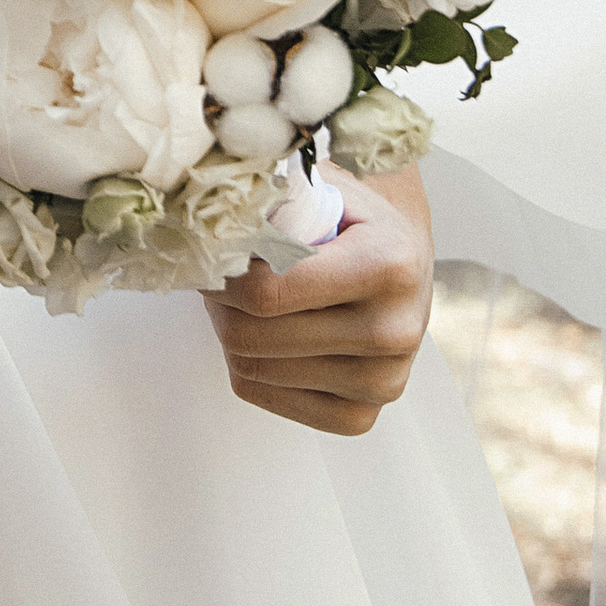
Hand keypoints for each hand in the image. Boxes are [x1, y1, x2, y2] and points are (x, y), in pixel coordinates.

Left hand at [200, 166, 434, 436]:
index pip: (266, 291)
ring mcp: (381, 382)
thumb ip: (269, 205)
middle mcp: (393, 332)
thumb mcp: (318, 190)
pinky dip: (246, 362)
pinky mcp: (360, 416)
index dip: (221, 273)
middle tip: (218, 272)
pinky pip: (262, 394)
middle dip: (218, 300)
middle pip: (252, 336)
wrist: (401, 262)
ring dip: (229, 328)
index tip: (210, 251)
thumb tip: (204, 232)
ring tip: (245, 295)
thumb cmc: (350, 220)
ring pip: (250, 368)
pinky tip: (265, 330)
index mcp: (387, 266)